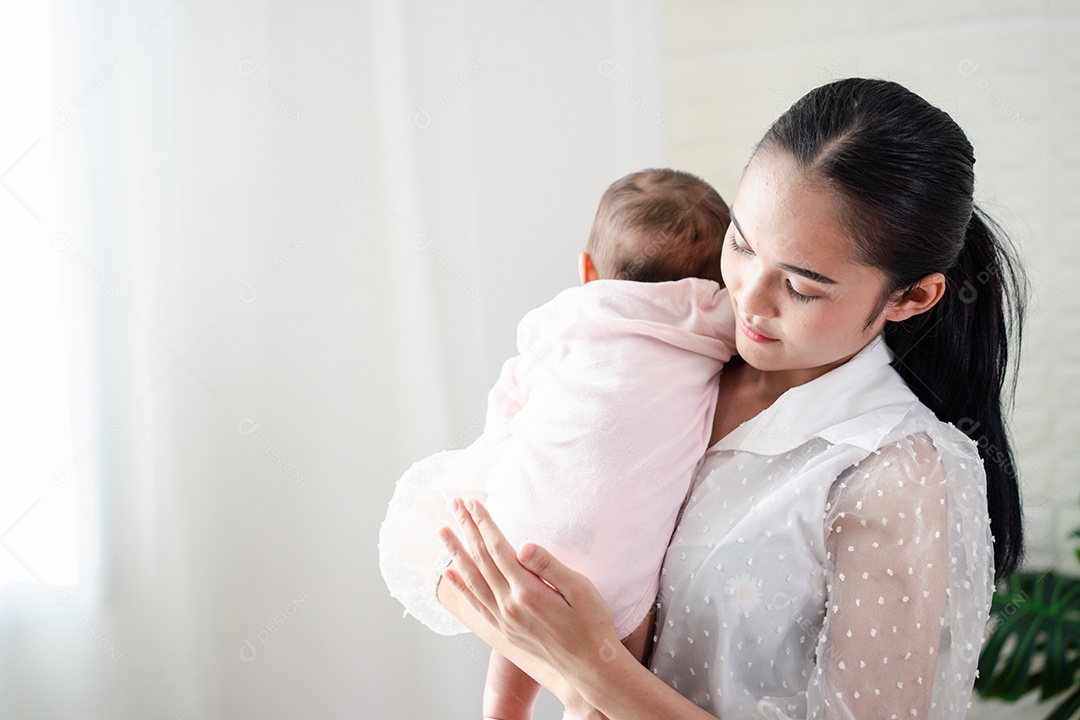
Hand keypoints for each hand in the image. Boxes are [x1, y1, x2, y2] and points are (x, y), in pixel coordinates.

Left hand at [438, 498, 623, 684]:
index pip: (498, 549)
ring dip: (456, 553)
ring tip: (442, 532)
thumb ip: (549, 566)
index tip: (474, 502)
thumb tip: (523, 546)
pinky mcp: (504, 630)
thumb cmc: (592, 624)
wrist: (589, 666)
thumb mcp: (580, 589)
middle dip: (466, 529)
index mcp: (528, 592)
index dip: (484, 523)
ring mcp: (504, 620)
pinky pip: (475, 603)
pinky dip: (460, 586)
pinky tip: (450, 573)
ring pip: (472, 580)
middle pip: (481, 559)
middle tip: (454, 504)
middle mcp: (509, 606)